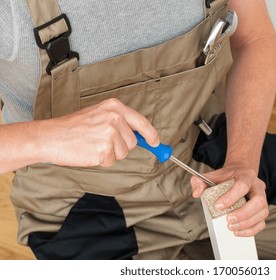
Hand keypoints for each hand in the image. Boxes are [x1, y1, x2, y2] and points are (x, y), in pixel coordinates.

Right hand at [39, 98, 158, 166]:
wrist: (50, 136)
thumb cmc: (72, 127)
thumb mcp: (98, 114)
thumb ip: (120, 122)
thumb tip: (144, 137)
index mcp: (114, 106)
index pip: (141, 122)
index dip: (151, 134)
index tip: (155, 142)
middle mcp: (114, 118)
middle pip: (133, 142)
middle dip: (120, 146)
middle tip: (100, 141)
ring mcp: (109, 134)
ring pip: (123, 153)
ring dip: (110, 153)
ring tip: (92, 144)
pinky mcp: (104, 150)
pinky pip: (111, 161)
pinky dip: (101, 160)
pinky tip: (89, 151)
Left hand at [191, 162, 267, 236]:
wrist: (239, 173)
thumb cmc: (227, 176)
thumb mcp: (212, 175)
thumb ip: (200, 181)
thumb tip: (196, 193)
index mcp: (246, 175)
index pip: (242, 185)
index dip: (231, 197)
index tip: (218, 206)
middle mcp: (257, 186)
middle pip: (259, 200)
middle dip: (244, 213)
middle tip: (228, 220)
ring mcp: (262, 198)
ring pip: (262, 212)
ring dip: (248, 223)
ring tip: (232, 227)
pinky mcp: (261, 210)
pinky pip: (262, 222)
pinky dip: (251, 230)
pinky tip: (239, 232)